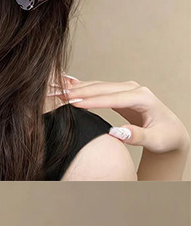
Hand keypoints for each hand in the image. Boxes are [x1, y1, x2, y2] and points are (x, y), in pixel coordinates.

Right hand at [51, 76, 188, 153]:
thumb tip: (116, 132)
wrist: (170, 131)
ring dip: (74, 89)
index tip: (72, 103)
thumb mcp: (155, 140)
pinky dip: (79, 88)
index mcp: (143, 98)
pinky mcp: (117, 92)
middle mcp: (134, 89)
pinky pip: (96, 88)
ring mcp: (125, 88)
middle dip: (77, 91)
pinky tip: (64, 85)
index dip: (91, 101)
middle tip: (56, 96)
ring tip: (54, 91)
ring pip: (96, 85)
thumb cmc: (164, 137)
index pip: (112, 98)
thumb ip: (137, 136)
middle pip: (101, 88)